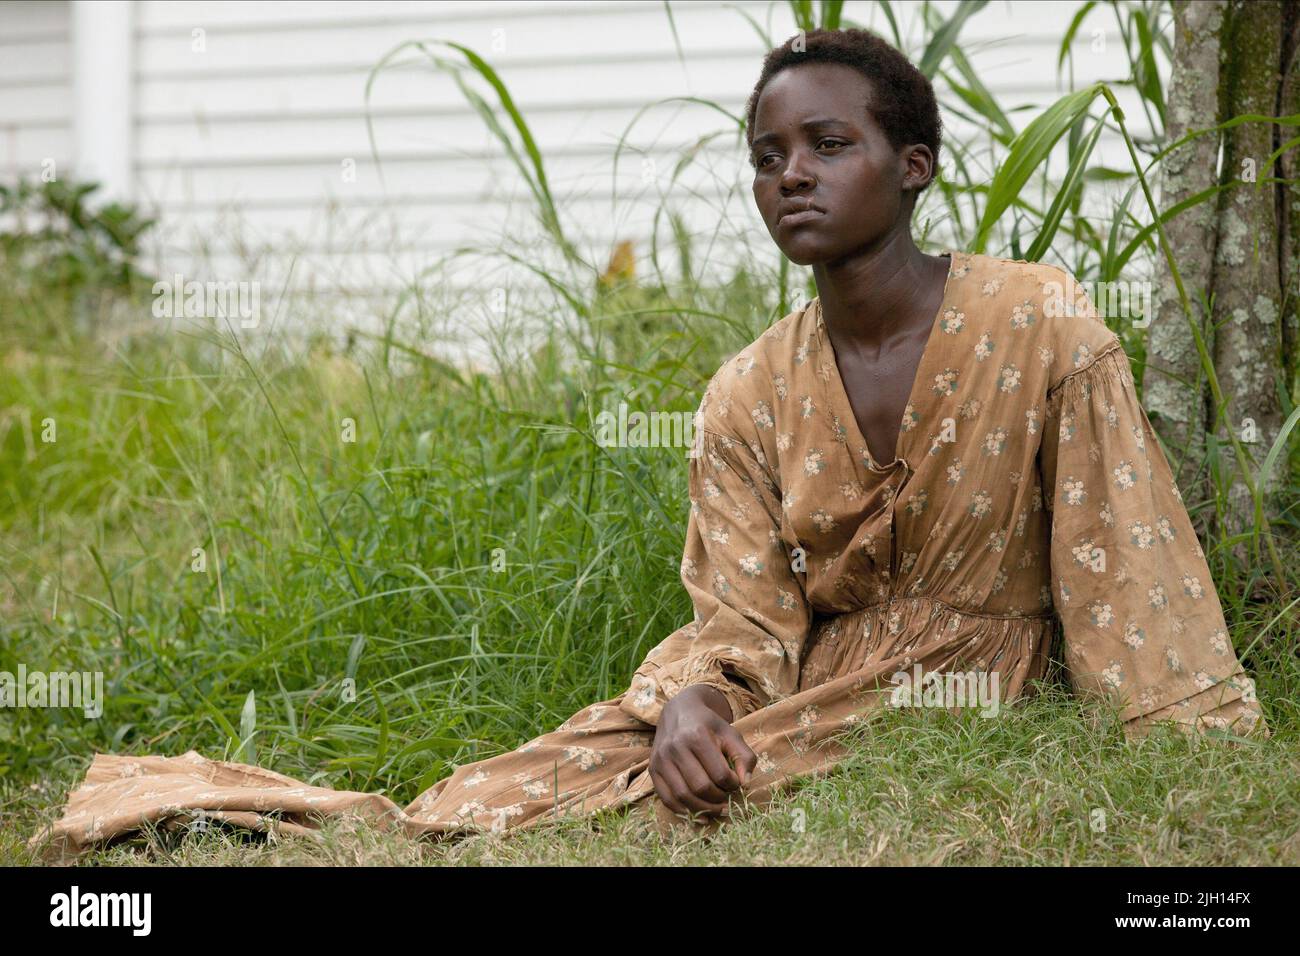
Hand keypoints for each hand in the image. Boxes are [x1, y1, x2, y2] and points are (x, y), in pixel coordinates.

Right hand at [649, 683, 757, 817]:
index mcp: (697, 736)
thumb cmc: (709, 725)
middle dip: (718, 799)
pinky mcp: (653, 769)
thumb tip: (745, 783)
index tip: (736, 783)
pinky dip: (684, 811)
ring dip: (703, 809)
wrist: (679, 711)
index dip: (732, 784)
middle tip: (726, 798)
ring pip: (682, 796)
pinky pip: (667, 799)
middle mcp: (675, 747)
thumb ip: (744, 757)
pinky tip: (699, 814)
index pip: (719, 773)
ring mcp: (661, 759)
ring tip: (716, 808)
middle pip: (700, 787)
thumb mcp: (731, 734)